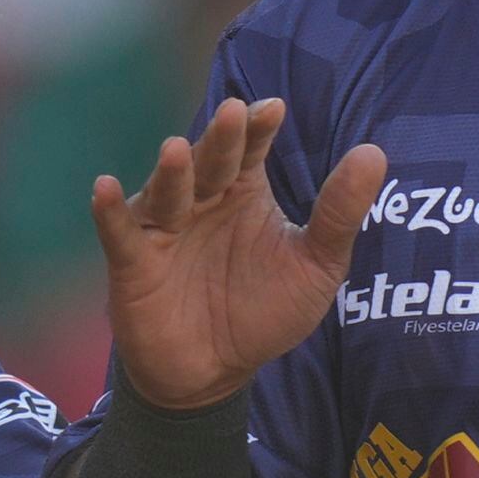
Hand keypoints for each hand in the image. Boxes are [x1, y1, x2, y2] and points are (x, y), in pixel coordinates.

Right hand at [91, 97, 384, 409]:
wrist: (218, 369)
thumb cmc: (266, 309)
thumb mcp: (317, 264)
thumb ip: (339, 213)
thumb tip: (373, 152)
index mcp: (245, 193)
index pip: (251, 151)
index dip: (259, 129)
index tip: (274, 108)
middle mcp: (202, 201)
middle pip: (211, 163)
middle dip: (222, 140)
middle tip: (233, 113)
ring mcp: (165, 228)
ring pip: (167, 192)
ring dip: (172, 172)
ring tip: (177, 149)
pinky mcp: (134, 262)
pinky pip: (119, 232)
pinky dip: (109, 211)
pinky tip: (105, 187)